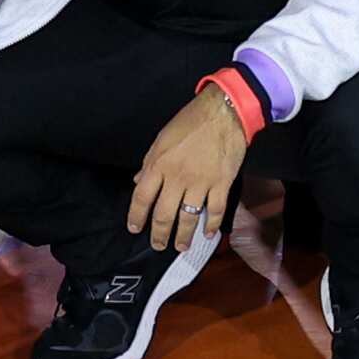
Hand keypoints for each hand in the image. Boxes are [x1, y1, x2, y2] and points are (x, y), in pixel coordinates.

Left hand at [126, 88, 248, 250]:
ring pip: (188, 218)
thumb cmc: (191, 121)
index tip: (134, 228)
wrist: (224, 112)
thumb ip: (150, 162)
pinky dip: (212, 224)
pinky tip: (208, 232)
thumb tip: (140, 181)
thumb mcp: (162, 138)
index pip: (141, 198)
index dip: (136, 216)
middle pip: (163, 214)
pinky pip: (215, 210)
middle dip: (159, 234)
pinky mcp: (221, 184)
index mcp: (159, 165)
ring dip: (183, 236)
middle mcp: (177, 177)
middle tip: (158, 245)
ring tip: (181, 246)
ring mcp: (200, 183)